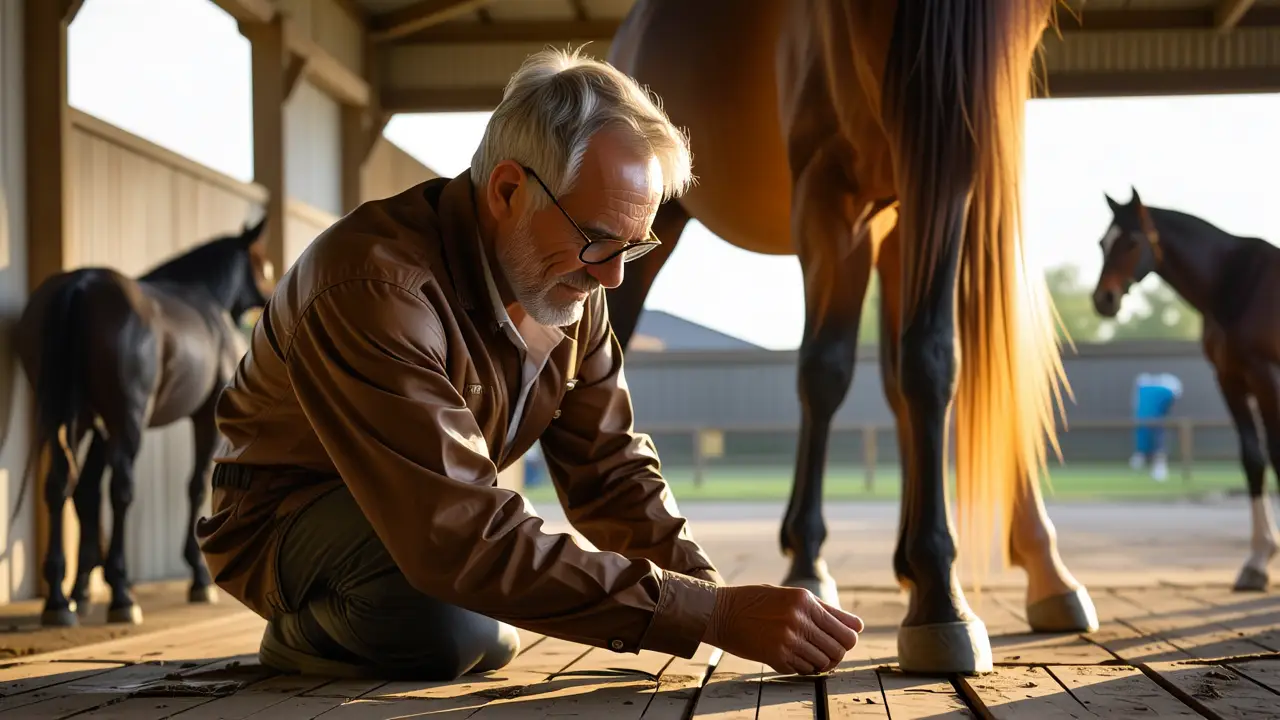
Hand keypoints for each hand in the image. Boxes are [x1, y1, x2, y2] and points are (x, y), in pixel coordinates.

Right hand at [701, 584, 863, 674]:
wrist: (720, 612)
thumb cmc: (757, 601)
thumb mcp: (791, 596)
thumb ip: (825, 610)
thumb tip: (857, 626)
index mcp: (805, 601)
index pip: (846, 631)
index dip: (848, 641)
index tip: (841, 643)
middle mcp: (799, 619)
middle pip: (838, 650)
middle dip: (835, 655)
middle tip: (824, 652)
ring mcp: (788, 640)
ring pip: (822, 663)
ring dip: (819, 663)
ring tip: (806, 655)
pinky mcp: (776, 657)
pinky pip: (803, 670)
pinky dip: (803, 668)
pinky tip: (791, 657)